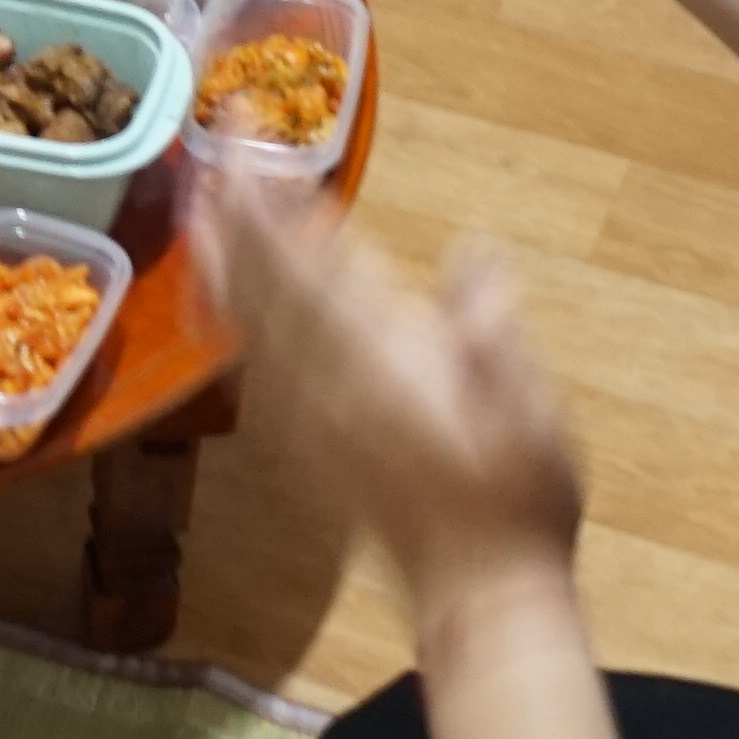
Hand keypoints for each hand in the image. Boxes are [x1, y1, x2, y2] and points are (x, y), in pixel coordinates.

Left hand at [199, 174, 583, 640]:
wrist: (479, 594)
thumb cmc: (519, 500)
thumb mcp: (532, 412)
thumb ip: (495, 334)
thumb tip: (476, 257)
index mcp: (377, 362)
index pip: (305, 265)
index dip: (267, 201)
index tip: (245, 143)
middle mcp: (326, 383)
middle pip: (260, 285)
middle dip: (233, 215)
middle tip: (210, 150)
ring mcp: (310, 416)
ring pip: (248, 323)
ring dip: (223, 260)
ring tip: (205, 206)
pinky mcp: (309, 443)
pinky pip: (257, 363)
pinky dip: (237, 315)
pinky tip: (235, 299)